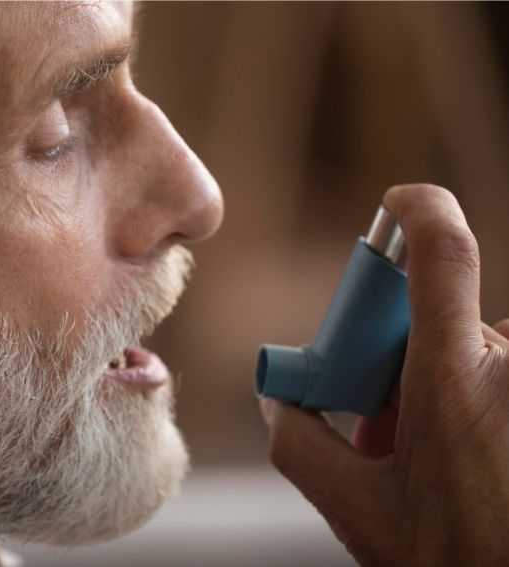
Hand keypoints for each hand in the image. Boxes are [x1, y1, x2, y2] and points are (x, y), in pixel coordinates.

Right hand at [259, 184, 508, 565]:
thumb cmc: (455, 560)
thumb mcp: (355, 509)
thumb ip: (298, 442)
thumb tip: (278, 397)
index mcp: (455, 380)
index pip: (442, 252)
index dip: (417, 211)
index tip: (394, 205)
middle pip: (431, 317)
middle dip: (388, 360)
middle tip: (374, 421)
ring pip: (463, 349)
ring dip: (427, 388)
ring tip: (417, 455)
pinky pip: (492, 369)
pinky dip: (462, 397)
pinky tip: (453, 454)